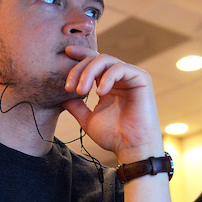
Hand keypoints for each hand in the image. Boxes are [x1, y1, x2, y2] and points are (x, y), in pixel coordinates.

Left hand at [60, 45, 162, 159]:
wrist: (131, 148)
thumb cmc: (113, 137)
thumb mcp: (87, 120)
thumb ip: (75, 107)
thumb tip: (60, 97)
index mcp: (107, 84)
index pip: (93, 62)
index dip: (80, 55)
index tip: (66, 53)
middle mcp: (119, 78)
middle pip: (96, 59)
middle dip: (79, 69)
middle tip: (69, 87)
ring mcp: (130, 77)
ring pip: (105, 60)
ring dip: (88, 73)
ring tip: (81, 91)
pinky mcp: (141, 78)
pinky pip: (120, 68)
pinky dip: (106, 77)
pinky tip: (99, 92)